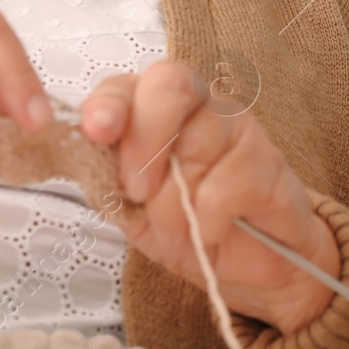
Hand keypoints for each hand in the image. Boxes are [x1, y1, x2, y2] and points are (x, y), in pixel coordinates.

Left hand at [81, 61, 340, 336]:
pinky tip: (215, 229)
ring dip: (175, 203)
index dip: (108, 104)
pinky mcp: (267, 162)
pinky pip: (222, 188)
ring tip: (183, 223)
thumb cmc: (190, 225)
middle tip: (139, 190)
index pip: (125, 84)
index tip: (97, 132)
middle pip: (167, 84)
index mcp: (154, 108)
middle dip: (144, 141)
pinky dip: (208, 222)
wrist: (255, 264)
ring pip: (194, 144)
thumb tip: (81, 153)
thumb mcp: (133, 207)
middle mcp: (198, 103)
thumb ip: (108, 175)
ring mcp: (236, 127)